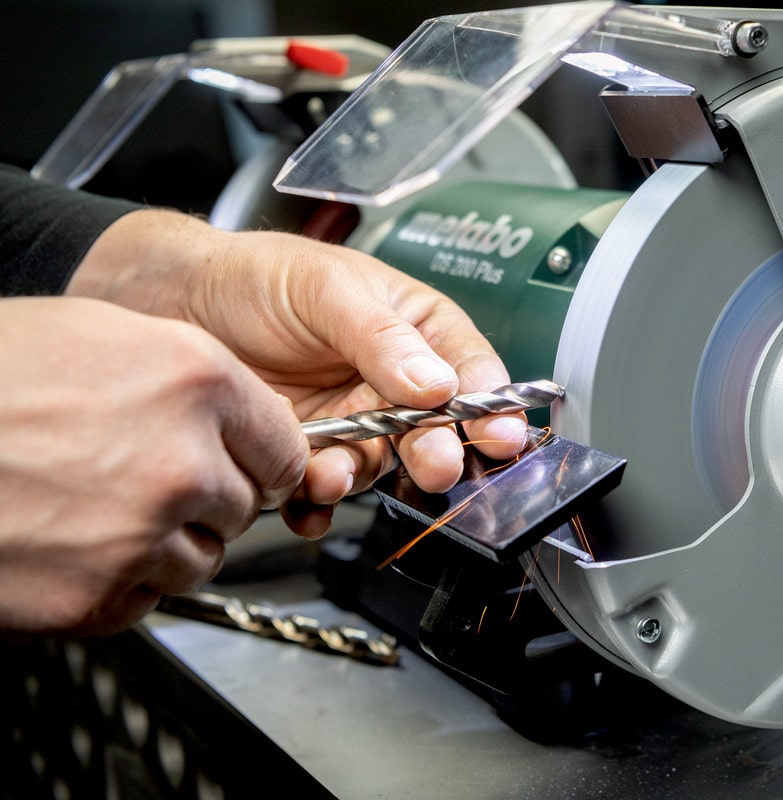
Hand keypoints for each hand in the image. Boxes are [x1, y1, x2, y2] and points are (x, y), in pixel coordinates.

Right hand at [0, 297, 308, 635]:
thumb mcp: (103, 334)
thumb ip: (192, 377)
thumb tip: (246, 416)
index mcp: (194, 382)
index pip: (287, 447)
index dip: (262, 455)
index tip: (247, 460)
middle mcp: (181, 463)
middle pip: (244, 507)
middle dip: (210, 497)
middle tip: (149, 477)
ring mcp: (139, 537)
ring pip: (200, 559)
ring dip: (168, 543)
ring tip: (100, 506)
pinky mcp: (94, 597)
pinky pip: (145, 598)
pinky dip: (120, 580)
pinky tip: (72, 540)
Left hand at [67, 209, 528, 536]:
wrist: (173, 302)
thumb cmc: (256, 276)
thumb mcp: (325, 288)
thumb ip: (381, 337)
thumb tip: (438, 383)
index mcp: (415, 332)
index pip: (469, 373)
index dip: (490, 407)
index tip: (500, 435)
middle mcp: (391, 383)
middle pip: (433, 431)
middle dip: (436, 452)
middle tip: (435, 463)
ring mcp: (351, 422)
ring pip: (376, 466)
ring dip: (358, 476)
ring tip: (330, 472)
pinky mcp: (307, 454)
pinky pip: (324, 492)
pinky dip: (316, 505)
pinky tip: (306, 502)